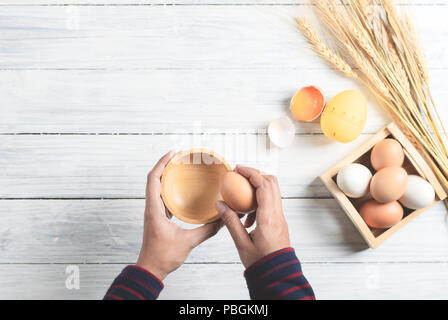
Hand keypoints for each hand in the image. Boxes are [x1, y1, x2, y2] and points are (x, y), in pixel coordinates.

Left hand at [136, 150, 222, 279]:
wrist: (151, 269)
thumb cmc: (163, 256)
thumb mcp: (188, 242)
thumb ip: (207, 230)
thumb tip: (222, 219)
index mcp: (154, 209)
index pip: (153, 179)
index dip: (161, 163)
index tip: (172, 153)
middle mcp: (151, 208)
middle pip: (154, 179)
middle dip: (164, 165)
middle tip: (179, 156)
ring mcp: (154, 212)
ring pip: (156, 187)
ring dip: (165, 175)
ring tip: (180, 167)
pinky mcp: (158, 218)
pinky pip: (161, 197)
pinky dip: (169, 188)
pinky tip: (181, 188)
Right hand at [216, 165, 289, 267]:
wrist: (277, 274)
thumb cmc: (261, 262)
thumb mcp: (241, 242)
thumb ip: (230, 222)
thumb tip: (220, 204)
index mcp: (269, 217)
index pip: (263, 185)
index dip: (251, 172)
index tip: (238, 169)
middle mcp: (277, 214)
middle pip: (271, 183)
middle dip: (255, 174)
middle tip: (239, 175)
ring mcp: (280, 217)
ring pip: (272, 192)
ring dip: (257, 187)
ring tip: (240, 196)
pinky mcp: (279, 222)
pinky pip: (270, 203)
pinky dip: (259, 200)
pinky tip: (247, 215)